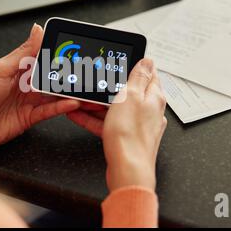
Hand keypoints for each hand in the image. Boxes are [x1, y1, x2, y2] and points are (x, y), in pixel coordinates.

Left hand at [0, 24, 80, 160]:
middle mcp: (25, 83)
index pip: (42, 56)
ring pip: (54, 94)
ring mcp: (29, 100)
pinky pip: (50, 110)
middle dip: (67, 74)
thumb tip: (37, 29)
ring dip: (68, 92)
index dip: (57, 52)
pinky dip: (61, 107)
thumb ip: (24, 52)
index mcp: (18, 68)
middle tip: (83, 71)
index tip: (73, 49)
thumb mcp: (2, 69)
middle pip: (51, 76)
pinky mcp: (31, 117)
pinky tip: (71, 102)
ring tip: (82, 88)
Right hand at [67, 58, 166, 191]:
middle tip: (93, 81)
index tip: (118, 61)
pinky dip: (93, 118)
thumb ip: (139, 76)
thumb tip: (148, 60)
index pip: (148, 74)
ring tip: (79, 98)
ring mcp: (137, 125)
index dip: (133, 65)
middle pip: (127, 91)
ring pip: (114, 108)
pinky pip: (107, 123)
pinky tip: (77, 114)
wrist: (127, 170)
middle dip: (108, 86)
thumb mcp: (131, 96)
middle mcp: (148, 110)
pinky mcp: (125, 138)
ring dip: (96, 103)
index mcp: (154, 97)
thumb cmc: (131, 136)